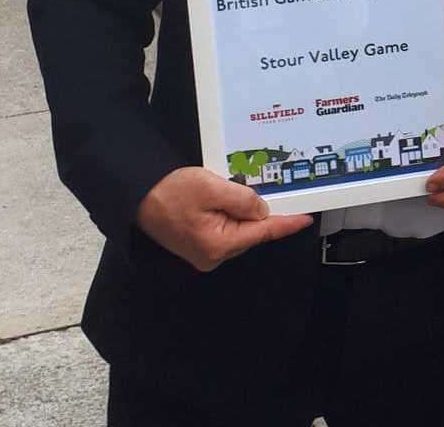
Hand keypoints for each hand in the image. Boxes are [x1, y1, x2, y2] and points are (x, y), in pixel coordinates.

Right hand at [136, 166, 312, 271]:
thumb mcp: (212, 188)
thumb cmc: (170, 191)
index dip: (287, 223)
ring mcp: (205, 253)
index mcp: (218, 245)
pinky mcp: (199, 245)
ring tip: (232, 190)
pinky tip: (227, 198)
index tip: (306, 218)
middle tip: (270, 188)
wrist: (137, 196)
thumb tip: (263, 210)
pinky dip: (231, 214)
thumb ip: (243, 200)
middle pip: (251, 231)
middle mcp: (213, 256)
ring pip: (239, 229)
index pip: (263, 233)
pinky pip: (226, 229)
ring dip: (243, 211)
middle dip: (261, 211)